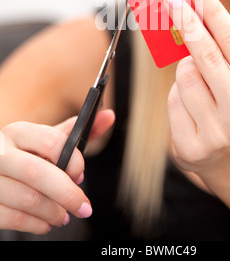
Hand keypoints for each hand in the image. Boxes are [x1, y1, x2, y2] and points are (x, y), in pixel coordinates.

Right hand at [0, 109, 114, 233]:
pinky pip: (13, 219)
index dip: (72, 161)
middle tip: (84, 207)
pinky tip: (45, 222)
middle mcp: (1, 152)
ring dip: (54, 213)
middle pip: (37, 173)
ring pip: (28, 199)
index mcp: (18, 133)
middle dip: (67, 194)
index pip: (51, 142)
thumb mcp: (46, 142)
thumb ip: (75, 132)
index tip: (81, 175)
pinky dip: (36, 225)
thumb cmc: (26, 156)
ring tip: (63, 216)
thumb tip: (109, 115)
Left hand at [164, 0, 229, 176]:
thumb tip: (195, 8)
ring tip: (196, 82)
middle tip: (174, 1)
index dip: (215, 15)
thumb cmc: (229, 104)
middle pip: (207, 57)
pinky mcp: (192, 146)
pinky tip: (189, 105)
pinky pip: (173, 100)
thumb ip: (222, 51)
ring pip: (185, 76)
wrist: (226, 155)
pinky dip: (177, 94)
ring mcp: (217, 133)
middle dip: (188, 23)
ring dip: (184, 69)